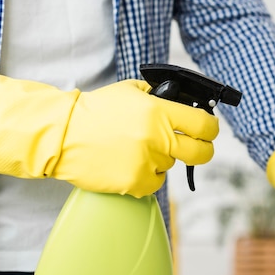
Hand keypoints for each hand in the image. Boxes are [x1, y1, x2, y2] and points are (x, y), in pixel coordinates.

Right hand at [0, 72, 218, 196]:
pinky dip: (146, 176)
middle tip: (195, 147)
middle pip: (201, 153)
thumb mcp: (130, 91)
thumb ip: (159, 97)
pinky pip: (155, 182)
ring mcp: (147, 162)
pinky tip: (127, 164)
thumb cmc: (96, 112)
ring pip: (171, 166)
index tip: (210, 131)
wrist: (63, 135)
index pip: (204, 125)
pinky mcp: (136, 182)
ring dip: (160, 159)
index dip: (211, 129)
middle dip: (202, 150)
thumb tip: (184, 103)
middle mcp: (157, 138)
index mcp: (159, 112)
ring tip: (133, 149)